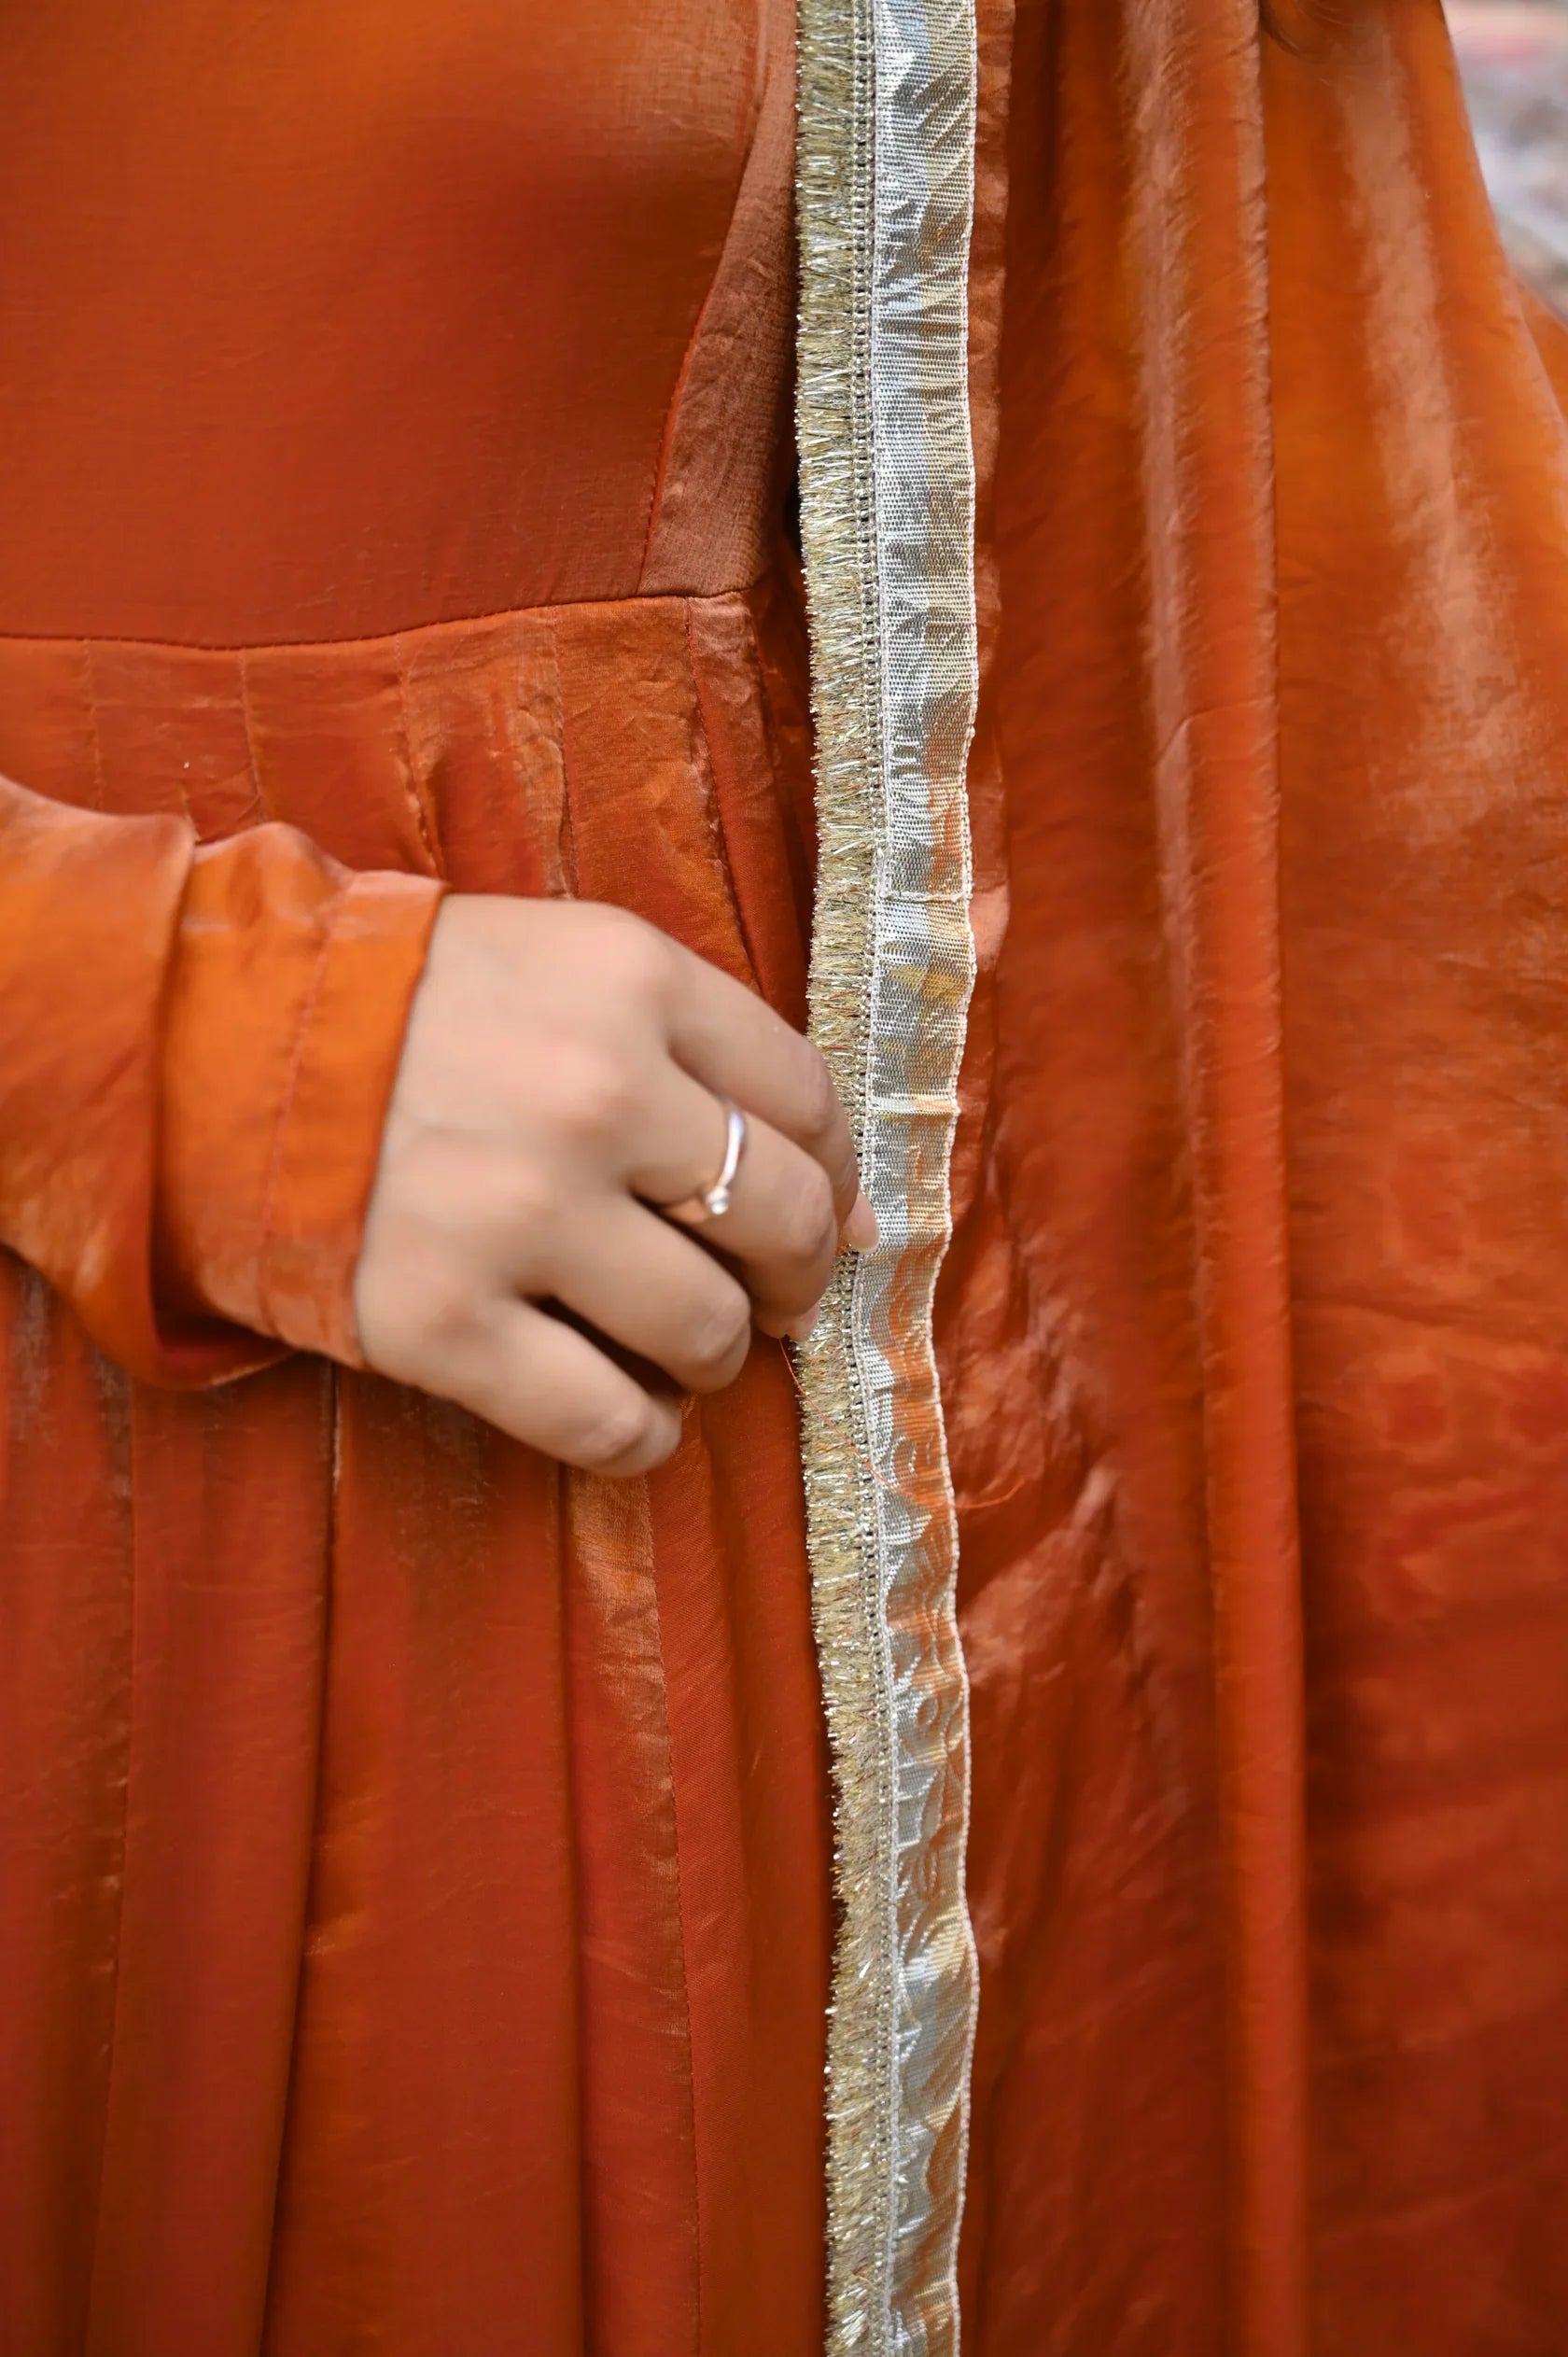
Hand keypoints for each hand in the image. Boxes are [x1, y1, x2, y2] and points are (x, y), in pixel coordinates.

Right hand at [354, 895, 874, 1474]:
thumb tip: (848, 1210)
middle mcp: (592, 1094)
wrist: (209, 1055)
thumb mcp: (560, 964)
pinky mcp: (440, 1323)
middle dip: (792, 1278)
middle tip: (762, 1297)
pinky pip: (606, 1422)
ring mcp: (516, 1213)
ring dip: (711, 1358)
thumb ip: (701, 1052)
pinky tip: (629, 1414)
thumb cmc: (407, 1009)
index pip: (807, 1101)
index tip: (813, 1212)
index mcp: (630, 980)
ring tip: (673, 1348)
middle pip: (780, 1220)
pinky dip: (640, 1436)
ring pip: (706, 1333)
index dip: (828, 1174)